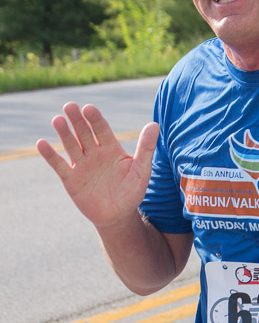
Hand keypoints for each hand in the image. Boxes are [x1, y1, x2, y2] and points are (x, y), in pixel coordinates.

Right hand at [36, 103, 159, 229]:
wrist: (118, 216)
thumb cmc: (132, 192)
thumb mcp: (141, 170)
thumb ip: (146, 148)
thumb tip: (154, 124)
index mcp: (111, 149)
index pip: (102, 130)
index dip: (95, 120)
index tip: (89, 108)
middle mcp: (94, 154)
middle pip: (84, 134)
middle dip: (77, 121)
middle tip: (70, 106)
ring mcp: (81, 165)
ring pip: (71, 146)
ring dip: (64, 134)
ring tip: (58, 120)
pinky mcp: (71, 179)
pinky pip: (59, 165)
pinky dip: (50, 155)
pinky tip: (42, 143)